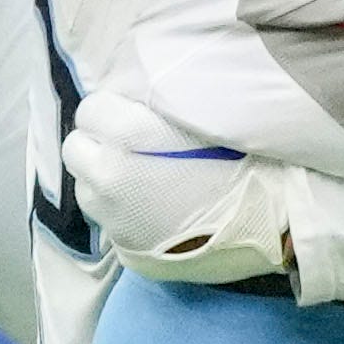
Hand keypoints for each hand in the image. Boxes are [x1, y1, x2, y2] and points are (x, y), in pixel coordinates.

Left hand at [68, 90, 300, 281]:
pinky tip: (150, 209)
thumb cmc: (243, 162)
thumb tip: (134, 97)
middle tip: (133, 147)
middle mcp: (107, 176)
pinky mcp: (122, 247)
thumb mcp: (201, 115)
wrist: (267, 227)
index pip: (90, 109)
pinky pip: (105, 219)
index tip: (134, 117)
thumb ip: (157, 104)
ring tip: (141, 180)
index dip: (112, 111)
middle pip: (76, 148)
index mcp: (126, 135)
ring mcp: (111, 217)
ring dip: (104, 179)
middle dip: (98, 144)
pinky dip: (119, 210)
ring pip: (86, 186)